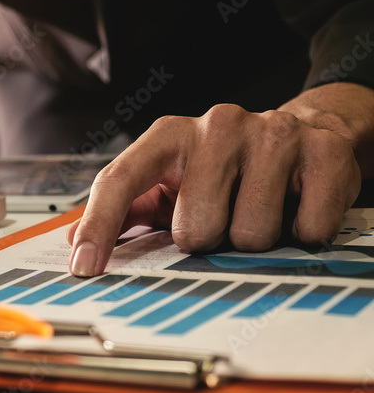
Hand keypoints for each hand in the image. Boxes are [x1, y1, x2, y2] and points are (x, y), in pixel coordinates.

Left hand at [66, 102, 363, 276]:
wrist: (306, 133)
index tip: (84, 266)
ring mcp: (269, 134)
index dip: (98, 226)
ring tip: (260, 210)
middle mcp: (215, 126)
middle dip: (209, 240)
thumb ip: (126, 208)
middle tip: (222, 219)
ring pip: (251, 234)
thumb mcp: (172, 179)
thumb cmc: (225, 167)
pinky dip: (304, 232)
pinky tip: (297, 208)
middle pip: (195, 229)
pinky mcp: (321, 149)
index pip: (120, 180)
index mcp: (169, 136)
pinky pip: (308, 227)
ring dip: (255, 239)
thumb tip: (73, 239)